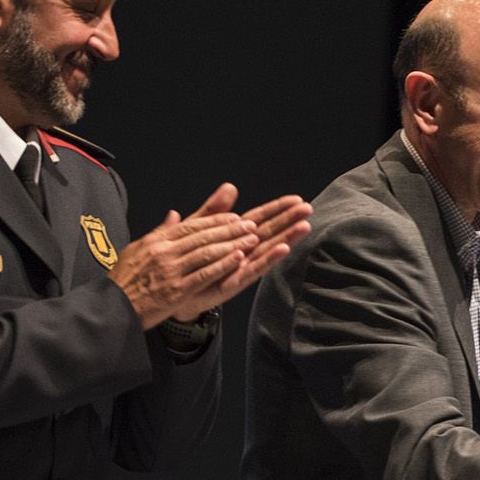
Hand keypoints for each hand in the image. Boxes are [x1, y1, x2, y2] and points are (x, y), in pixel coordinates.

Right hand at [109, 183, 258, 328]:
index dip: (216, 220)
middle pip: (203, 236)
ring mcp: (171, 271)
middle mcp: (164, 252)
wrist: (114, 308)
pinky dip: (223, 265)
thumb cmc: (125, 281)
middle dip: (230, 229)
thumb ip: (159, 232)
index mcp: (156, 242)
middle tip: (251, 225)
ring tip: (252, 239)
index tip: (235, 217)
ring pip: (207, 252)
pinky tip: (239, 259)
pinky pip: (204, 274)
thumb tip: (174, 214)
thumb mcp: (138, 249)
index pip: (191, 225)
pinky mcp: (176, 290)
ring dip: (233, 244)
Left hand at [170, 191, 312, 320]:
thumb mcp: (197, 229)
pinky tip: (282, 250)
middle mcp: (242, 252)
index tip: (296, 199)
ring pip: (267, 250)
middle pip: (269, 233)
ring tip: (303, 227)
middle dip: (289, 220)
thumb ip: (214, 211)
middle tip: (308, 209)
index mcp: (234, 237)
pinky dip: (268, 260)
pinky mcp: (233, 284)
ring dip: (286, 238)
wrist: (172, 293)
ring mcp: (240, 268)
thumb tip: (230, 186)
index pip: (259, 219)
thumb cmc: (187, 261)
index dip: (277, 208)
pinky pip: (252, 271)